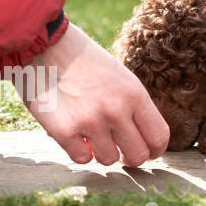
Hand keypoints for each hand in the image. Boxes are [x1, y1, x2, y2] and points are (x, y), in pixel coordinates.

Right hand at [13, 23, 169, 166]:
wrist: (47, 45)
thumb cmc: (84, 62)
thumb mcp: (119, 78)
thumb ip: (132, 107)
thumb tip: (139, 140)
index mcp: (134, 94)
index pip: (158, 136)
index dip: (154, 150)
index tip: (146, 152)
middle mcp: (116, 110)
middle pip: (138, 155)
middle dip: (129, 156)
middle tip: (119, 150)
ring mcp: (90, 122)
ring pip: (108, 159)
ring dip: (101, 151)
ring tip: (90, 134)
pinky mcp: (64, 131)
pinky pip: (81, 158)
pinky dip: (78, 150)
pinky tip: (73, 134)